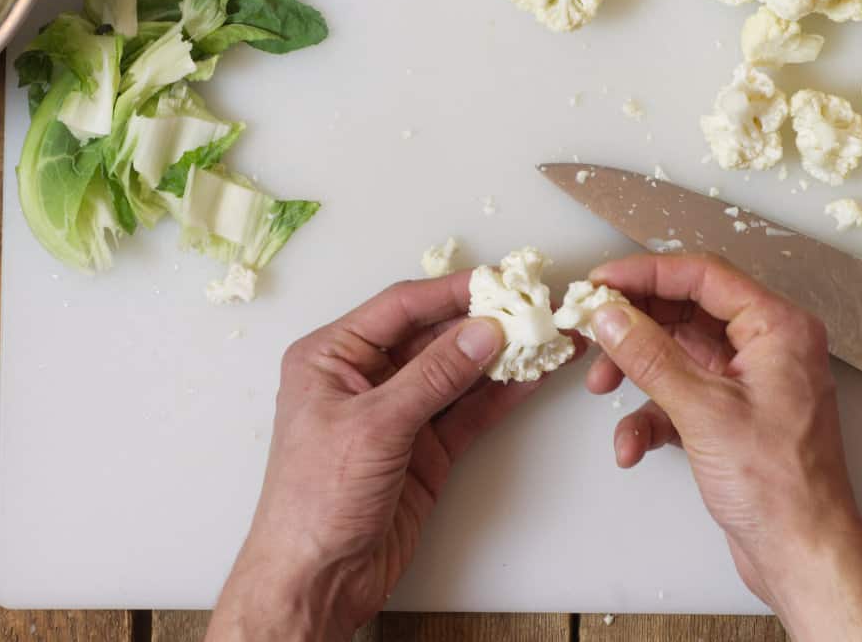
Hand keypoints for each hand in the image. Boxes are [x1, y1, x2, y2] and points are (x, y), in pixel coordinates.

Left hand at [206, 273, 537, 641]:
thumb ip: (433, 376)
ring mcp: (399, 414)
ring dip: (500, 357)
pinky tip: (530, 377)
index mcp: (332, 357)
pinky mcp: (425, 449)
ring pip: (457, 373)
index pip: (400, 308)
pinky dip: (499, 395)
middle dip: (483, 323)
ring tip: (545, 337)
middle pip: (433, 336)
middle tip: (532, 307)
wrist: (316, 580)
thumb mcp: (375, 426)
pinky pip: (467, 411)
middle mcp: (365, 378)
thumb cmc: (316, 500)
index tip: (497, 281)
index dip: (451, 292)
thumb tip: (483, 332)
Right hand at [585, 254, 861, 641]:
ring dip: (636, 371)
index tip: (601, 281)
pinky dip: (651, 415)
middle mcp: (768, 347)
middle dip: (634, 326)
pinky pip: (681, 395)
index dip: (645, 273)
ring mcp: (749, 382)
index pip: (703, 276)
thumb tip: (610, 315)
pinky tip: (633, 445)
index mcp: (778, 328)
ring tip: (601, 387)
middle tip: (592, 330)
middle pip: (686, 311)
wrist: (802, 553)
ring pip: (678, 354)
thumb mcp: (702, 411)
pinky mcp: (733, 415)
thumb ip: (649, 356)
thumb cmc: (780, 487)